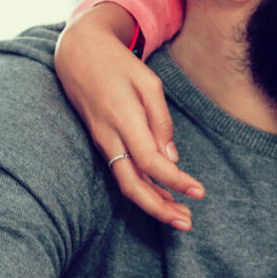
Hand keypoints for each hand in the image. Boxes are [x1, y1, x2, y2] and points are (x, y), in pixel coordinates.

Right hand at [54, 3, 203, 229]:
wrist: (77, 54)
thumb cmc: (118, 64)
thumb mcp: (148, 82)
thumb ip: (160, 120)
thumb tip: (171, 158)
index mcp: (123, 119)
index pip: (151, 162)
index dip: (175, 181)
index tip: (199, 192)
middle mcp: (109, 137)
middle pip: (132, 184)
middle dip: (160, 209)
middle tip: (188, 223)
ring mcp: (103, 142)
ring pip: (125, 183)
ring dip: (153, 204)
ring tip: (181, 217)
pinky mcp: (103, 143)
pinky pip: (122, 172)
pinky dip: (143, 188)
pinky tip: (162, 196)